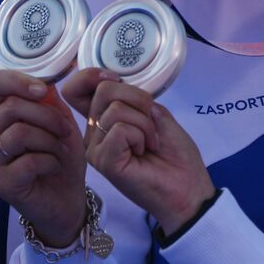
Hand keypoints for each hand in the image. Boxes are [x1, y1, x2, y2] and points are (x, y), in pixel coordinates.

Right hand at [0, 71, 87, 247]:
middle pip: (11, 107)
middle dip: (48, 116)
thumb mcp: (60, 121)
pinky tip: (54, 167)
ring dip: (50, 141)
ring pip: (18, 133)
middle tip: (66, 131)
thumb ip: (50, 100)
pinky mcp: (2, 184)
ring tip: (60, 151)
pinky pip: (28, 161)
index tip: (44, 91)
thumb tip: (44, 82)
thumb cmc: (60, 157)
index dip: (19, 81)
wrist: (68, 197)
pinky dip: (50, 161)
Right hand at [63, 68, 215, 236]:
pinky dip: (141, 135)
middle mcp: (93, 134)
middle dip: (139, 100)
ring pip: (114, 110)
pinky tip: (144, 152)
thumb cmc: (174, 155)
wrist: (188, 188)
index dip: (91, 76)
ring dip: (145, 123)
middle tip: (152, 126)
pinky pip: (119, 129)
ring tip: (150, 144)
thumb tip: (112, 81)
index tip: (117, 80)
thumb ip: (132, 98)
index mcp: (103, 120)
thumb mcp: (156, 115)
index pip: (76, 88)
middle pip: (103, 90)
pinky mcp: (104, 161)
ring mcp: (96, 149)